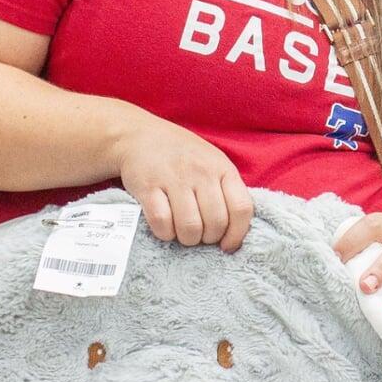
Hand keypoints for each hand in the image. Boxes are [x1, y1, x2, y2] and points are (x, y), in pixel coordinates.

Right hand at [112, 113, 254, 252]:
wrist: (140, 135)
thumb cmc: (183, 156)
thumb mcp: (213, 163)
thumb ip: (226, 191)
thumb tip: (236, 231)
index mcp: (223, 168)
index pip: (241, 208)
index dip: (237, 234)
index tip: (227, 246)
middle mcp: (201, 172)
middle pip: (216, 223)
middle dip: (208, 239)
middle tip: (200, 236)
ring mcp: (174, 178)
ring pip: (190, 227)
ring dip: (187, 239)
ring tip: (183, 233)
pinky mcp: (148, 186)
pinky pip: (162, 222)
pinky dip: (165, 233)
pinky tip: (165, 228)